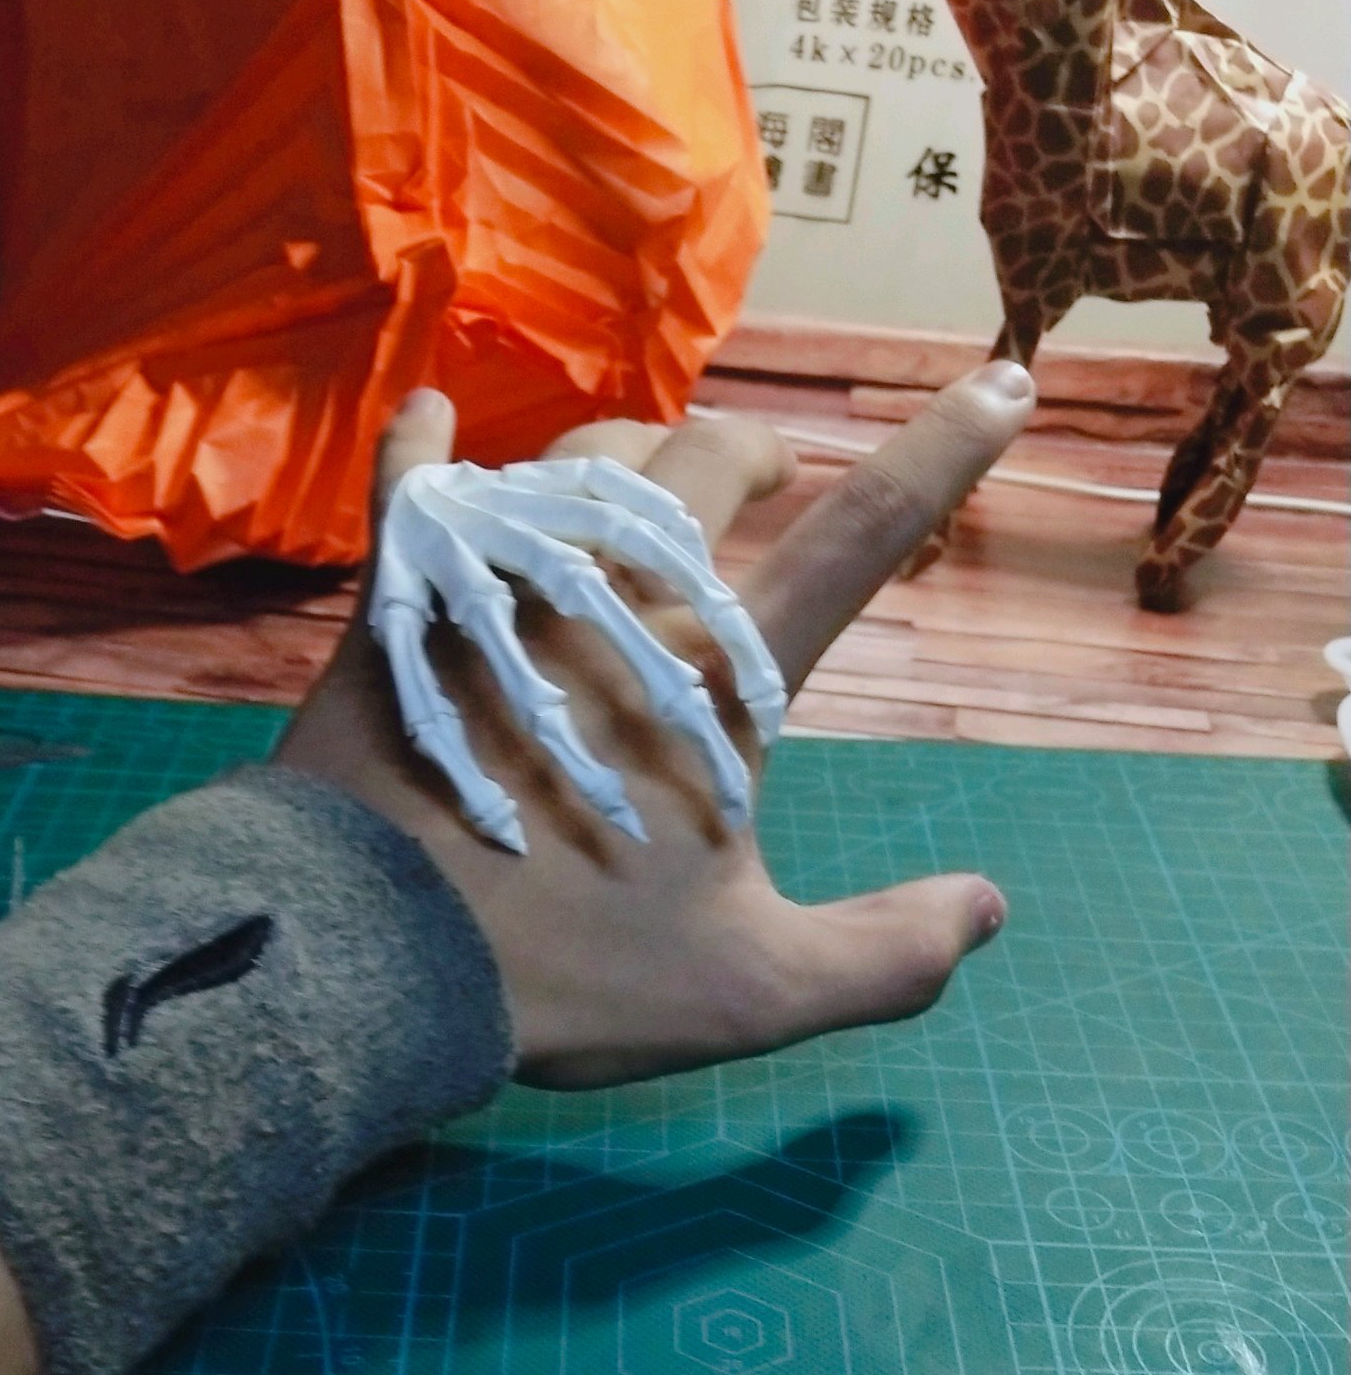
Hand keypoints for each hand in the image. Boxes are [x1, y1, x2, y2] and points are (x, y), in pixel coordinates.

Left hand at [279, 362, 1036, 1084]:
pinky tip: (430, 416)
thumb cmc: (566, 970)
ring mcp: (503, 587)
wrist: (372, 955)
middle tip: (765, 473)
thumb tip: (988, 908)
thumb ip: (881, 957)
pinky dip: (425, 443)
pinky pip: (412, 486)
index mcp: (721, 680)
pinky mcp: (401, 601)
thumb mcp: (750, 992)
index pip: (861, 538)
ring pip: (577, 463)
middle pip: (707, 464)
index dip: (943, 455)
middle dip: (753, 453)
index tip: (1003, 382)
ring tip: (628, 488)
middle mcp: (619, 600)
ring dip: (623, 461)